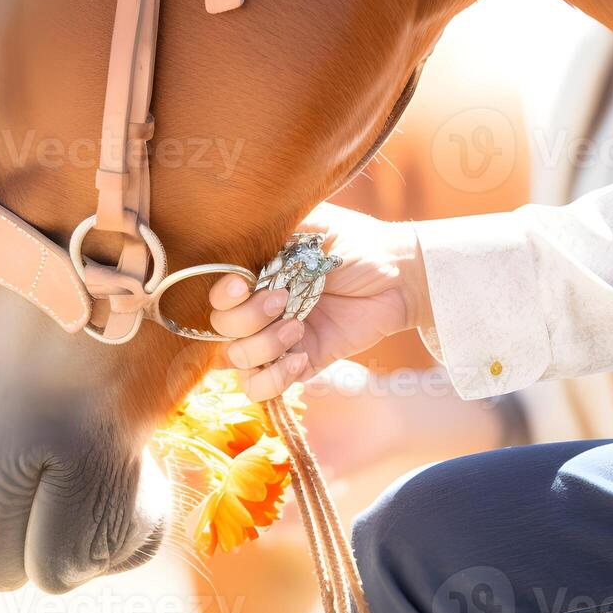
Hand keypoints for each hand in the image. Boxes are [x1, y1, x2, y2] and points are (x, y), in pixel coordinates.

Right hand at [208, 203, 432, 401]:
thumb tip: (237, 227)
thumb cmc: (352, 243)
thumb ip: (272, 228)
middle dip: (247, 318)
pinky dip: (274, 379)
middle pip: (221, 331)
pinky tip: (300, 358)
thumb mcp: (309, 224)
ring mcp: (278, 339)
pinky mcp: (301, 363)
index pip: (215, 298)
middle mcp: (259, 310)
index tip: (243, 283)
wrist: (397, 273)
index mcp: (255, 276)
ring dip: (263, 346)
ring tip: (299, 326)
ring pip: (238, 362)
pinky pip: (264, 388)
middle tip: (284, 299)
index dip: (221, 297)